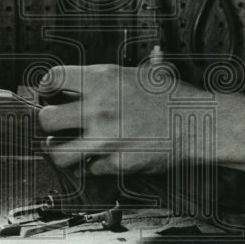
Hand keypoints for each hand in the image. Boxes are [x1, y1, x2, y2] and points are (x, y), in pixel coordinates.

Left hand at [37, 63, 200, 176]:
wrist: (197, 122)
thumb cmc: (172, 97)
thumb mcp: (136, 74)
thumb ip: (103, 80)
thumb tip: (75, 84)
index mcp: (103, 80)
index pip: (53, 79)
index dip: (46, 87)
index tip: (49, 94)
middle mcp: (99, 108)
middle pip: (47, 119)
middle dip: (48, 122)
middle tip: (56, 124)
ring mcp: (106, 139)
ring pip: (58, 153)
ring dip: (61, 151)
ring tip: (68, 147)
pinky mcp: (116, 164)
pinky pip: (90, 169)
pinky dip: (94, 165)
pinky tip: (104, 156)